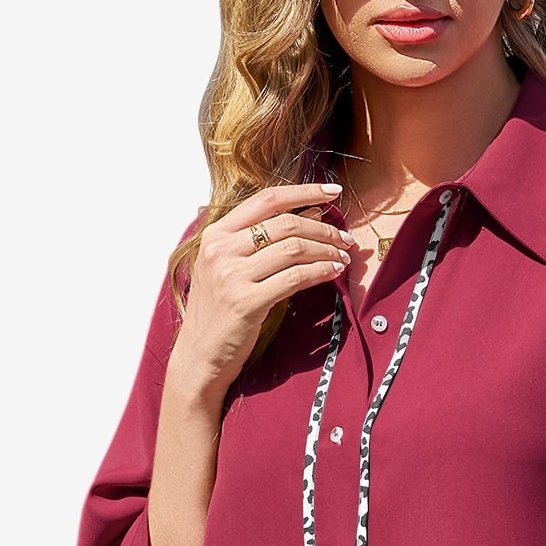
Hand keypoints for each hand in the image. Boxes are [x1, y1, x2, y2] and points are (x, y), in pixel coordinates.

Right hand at [169, 182, 352, 394]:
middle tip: (346, 239)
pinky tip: (333, 272)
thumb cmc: (220, 311)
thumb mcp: (230, 267)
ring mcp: (231, 275)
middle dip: (324, 229)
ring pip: (293, 249)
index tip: (332, 192)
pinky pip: (294, 278)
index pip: (266, 200)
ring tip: (343, 257)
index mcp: (216, 234)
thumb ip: (262, 240)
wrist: (200, 354)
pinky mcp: (246, 302)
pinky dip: (320, 271)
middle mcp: (221, 250)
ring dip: (326, 251)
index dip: (304, 192)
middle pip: (285, 224)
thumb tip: (312, 213)